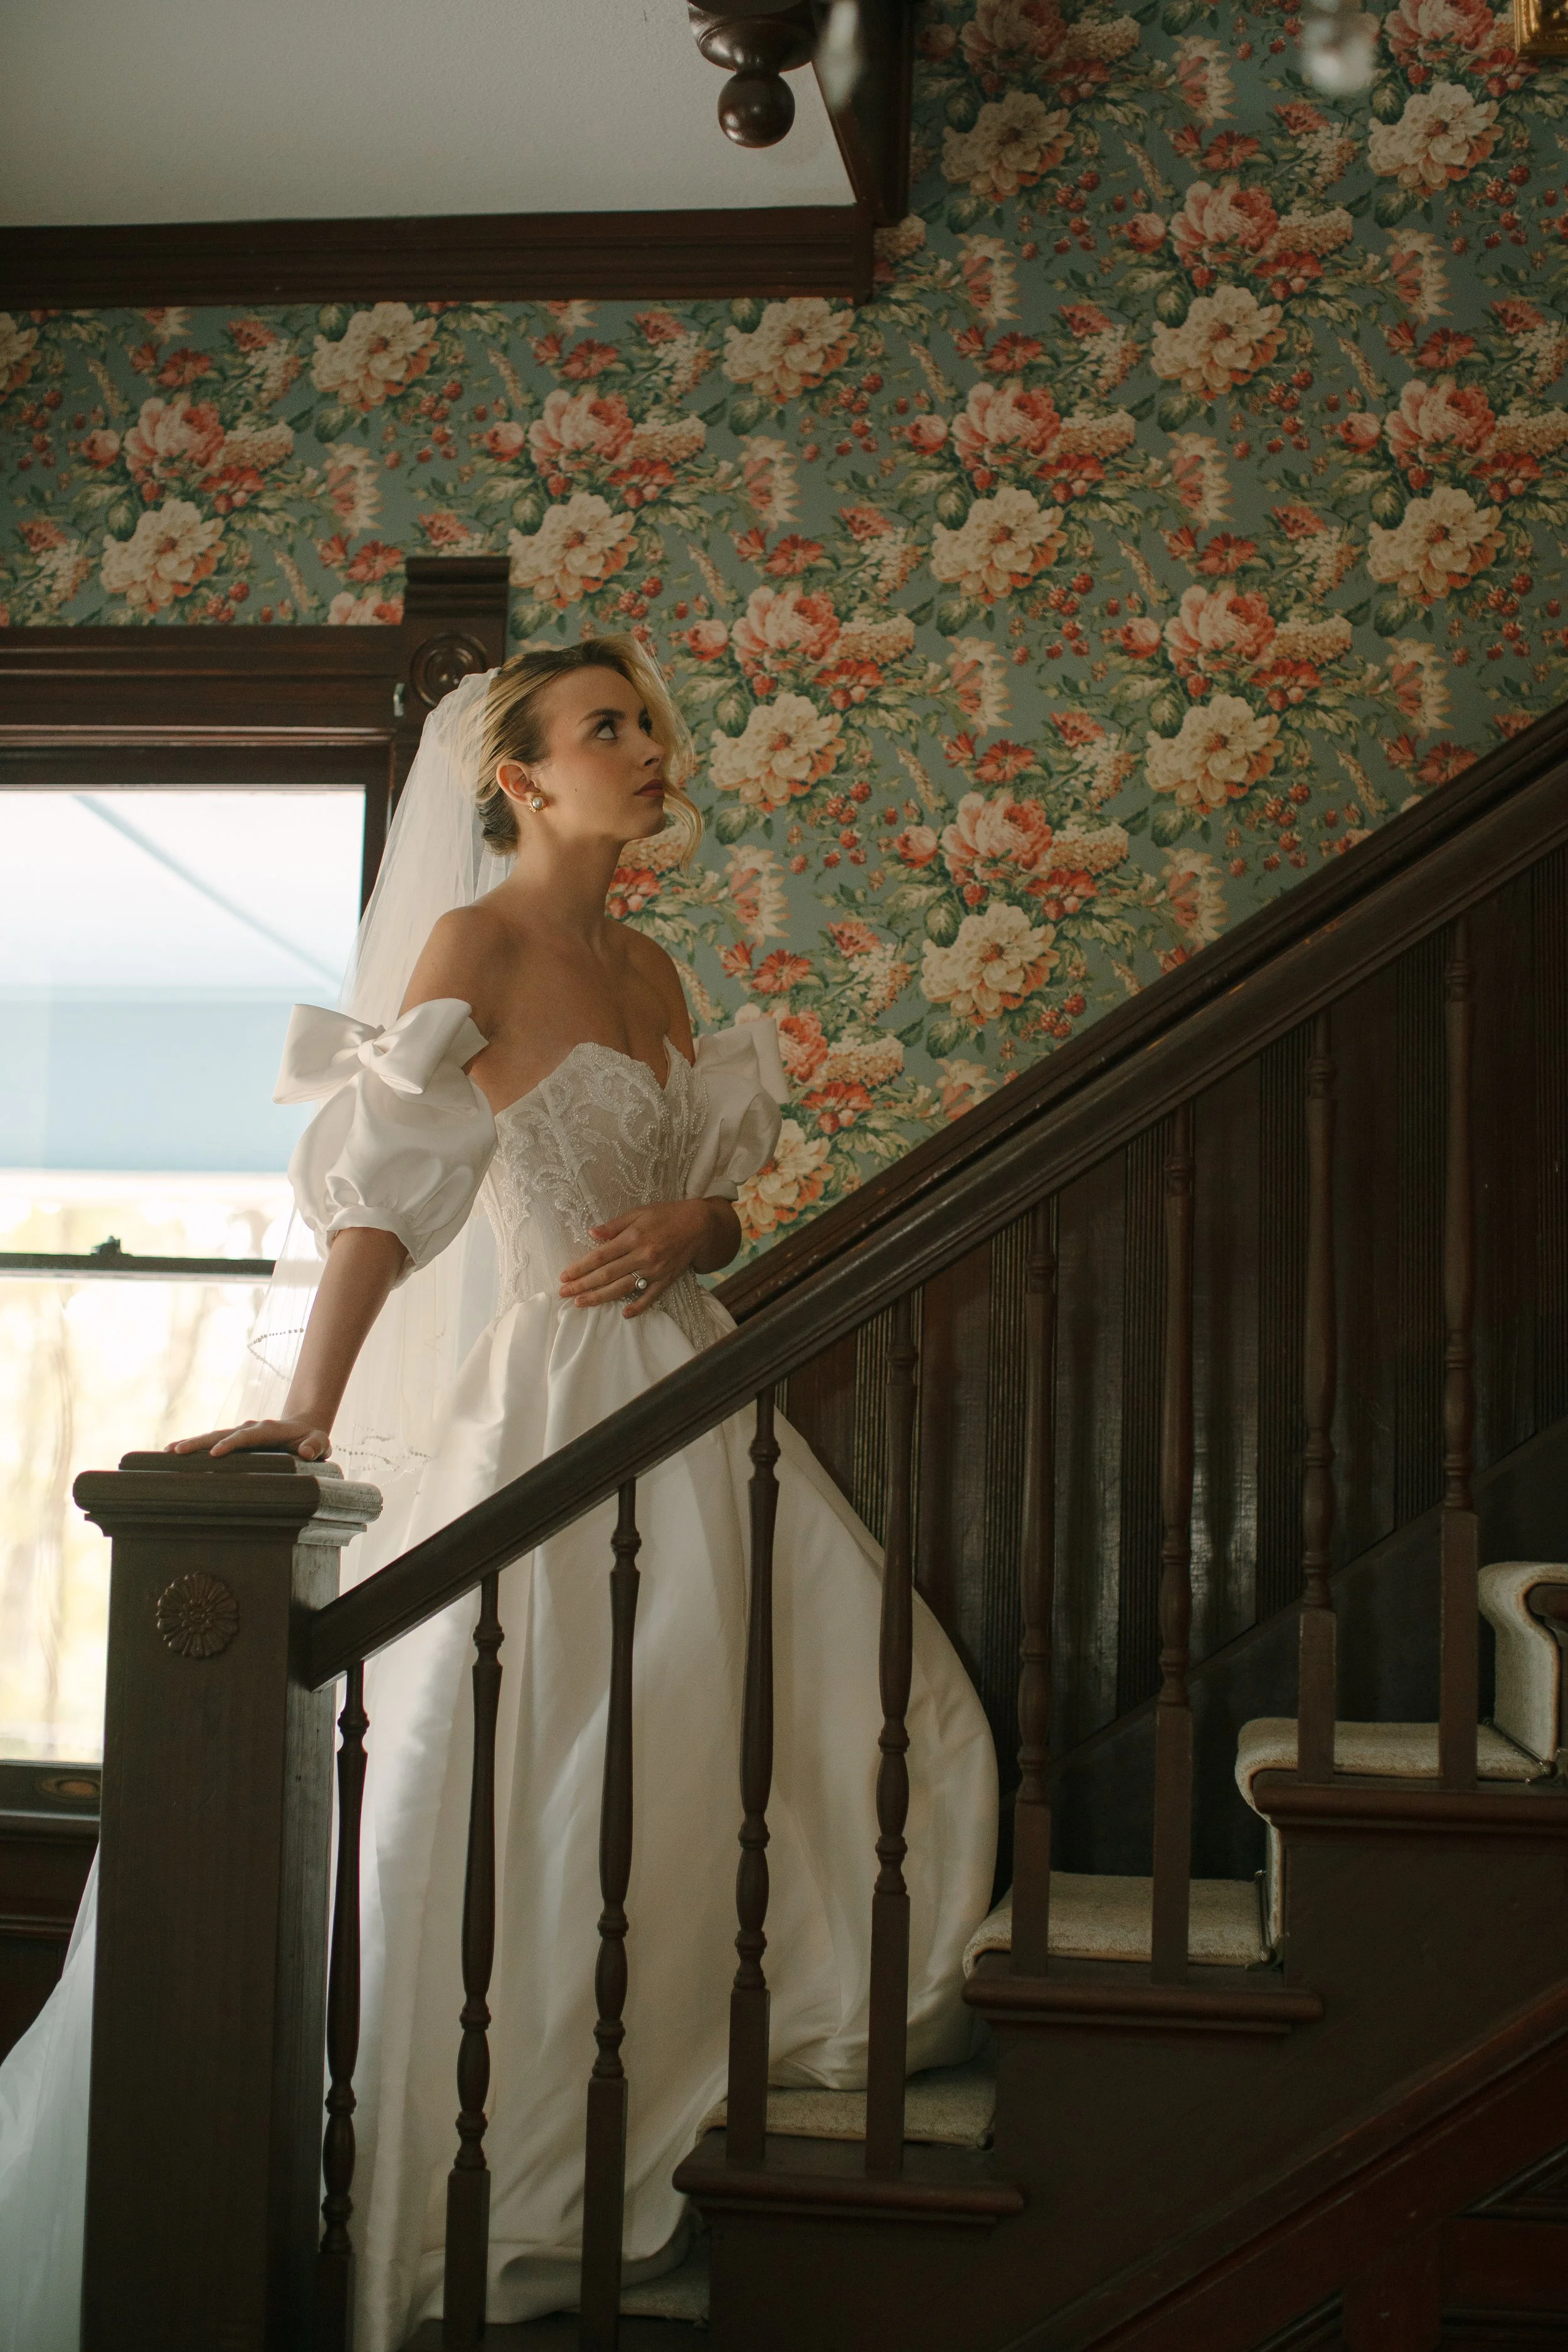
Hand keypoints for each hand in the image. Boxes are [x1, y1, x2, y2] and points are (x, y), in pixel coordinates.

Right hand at [167, 1418, 332, 1461]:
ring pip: (212, 1437)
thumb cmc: (313, 1439)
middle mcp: (249, 1429)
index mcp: (267, 1430)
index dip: (230, 1444)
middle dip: (199, 1442)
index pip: (246, 1436)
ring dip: (191, 1444)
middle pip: (221, 1434)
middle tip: (176, 1451)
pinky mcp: (234, 1441)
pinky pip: (212, 1443)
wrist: (305, 1428)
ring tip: (167, 1453)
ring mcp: (240, 1434)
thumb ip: (316, 1446)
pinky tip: (174, 1457)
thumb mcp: (320, 1442)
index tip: (214, 1454)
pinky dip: (195, 1447)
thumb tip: (307, 1453)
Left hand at [559, 1199, 718, 1318]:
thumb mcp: (639, 1213)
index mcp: (633, 1238)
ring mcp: (655, 1271)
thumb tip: (592, 1233)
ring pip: (623, 1288)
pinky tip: (624, 1314)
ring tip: (581, 1303)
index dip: (580, 1268)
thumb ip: (614, 1225)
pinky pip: (650, 1297)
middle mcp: (642, 1256)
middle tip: (564, 1294)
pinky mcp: (667, 1280)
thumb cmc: (666, 1215)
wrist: (700, 1226)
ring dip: (600, 1297)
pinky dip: (638, 1306)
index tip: (564, 1276)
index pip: (600, 1256)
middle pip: (607, 1275)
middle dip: (583, 1285)